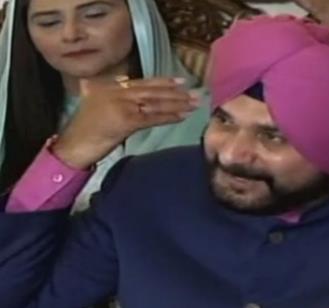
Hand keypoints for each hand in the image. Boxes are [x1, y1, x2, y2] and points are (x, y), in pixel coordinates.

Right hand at [54, 77, 199, 168]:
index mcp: (109, 87)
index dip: (162, 82)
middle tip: (195, 92)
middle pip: (151, 91)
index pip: (141, 83)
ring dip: (176, 104)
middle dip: (175, 92)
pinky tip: (181, 117)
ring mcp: (120, 105)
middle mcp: (115, 92)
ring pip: (154, 103)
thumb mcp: (96, 106)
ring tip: (193, 104)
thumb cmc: (85, 132)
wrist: (73, 146)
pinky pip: (152, 117)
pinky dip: (168, 117)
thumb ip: (111, 95)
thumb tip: (127, 86)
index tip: (181, 81)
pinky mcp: (125, 120)